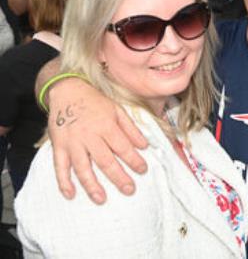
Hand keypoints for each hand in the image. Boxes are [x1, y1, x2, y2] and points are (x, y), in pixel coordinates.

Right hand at [47, 78, 147, 203]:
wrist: (67, 91)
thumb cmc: (95, 102)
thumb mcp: (117, 109)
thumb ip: (131, 128)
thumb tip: (145, 145)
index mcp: (106, 125)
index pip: (123, 147)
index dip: (134, 159)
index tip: (143, 170)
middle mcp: (89, 136)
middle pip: (105, 160)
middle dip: (118, 177)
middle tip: (129, 190)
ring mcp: (72, 143)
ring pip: (82, 167)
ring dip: (92, 185)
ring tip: (102, 199)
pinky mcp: (59, 146)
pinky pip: (60, 167)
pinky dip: (63, 181)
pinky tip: (70, 195)